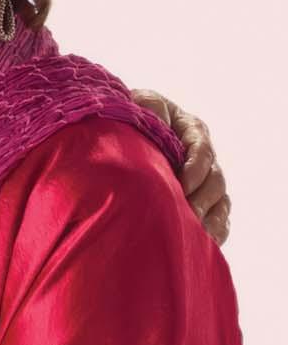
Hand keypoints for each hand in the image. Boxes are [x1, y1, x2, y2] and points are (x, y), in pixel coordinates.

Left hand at [129, 89, 229, 245]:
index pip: (203, 151)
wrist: (123, 129)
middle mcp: (204, 157)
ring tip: (195, 233)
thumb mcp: (142, 102)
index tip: (182, 185)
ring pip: (220, 202)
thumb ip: (151, 106)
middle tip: (187, 214)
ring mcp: (205, 180)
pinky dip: (215, 231)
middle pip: (215, 181)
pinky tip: (203, 242)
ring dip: (210, 219)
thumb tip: (159, 119)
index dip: (195, 169)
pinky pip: (219, 219)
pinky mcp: (202, 201)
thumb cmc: (134, 113)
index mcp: (193, 131)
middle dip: (202, 199)